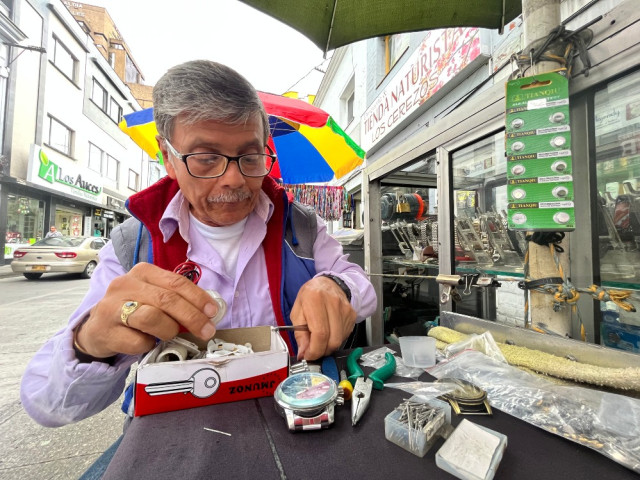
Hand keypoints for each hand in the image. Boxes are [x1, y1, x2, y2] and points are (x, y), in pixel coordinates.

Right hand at [74, 263, 222, 357]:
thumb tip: (208, 311)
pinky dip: (149, 345)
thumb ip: (175, 298)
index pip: (176, 282)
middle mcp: (126, 285)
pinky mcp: (106, 331)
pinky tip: (146, 342)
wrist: (96, 329)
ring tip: (169, 335)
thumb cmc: (132, 310)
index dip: (198, 297)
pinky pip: (138, 341)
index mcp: (142, 272)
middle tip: (206, 331)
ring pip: (152, 317)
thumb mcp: (151, 296)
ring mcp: (113, 307)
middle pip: (167, 299)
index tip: (213, 312)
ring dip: (169, 330)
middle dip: (192, 317)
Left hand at [290, 276, 356, 360]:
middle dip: (322, 351)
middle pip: (332, 340)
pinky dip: (335, 340)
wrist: (328, 283)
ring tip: (320, 340)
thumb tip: (303, 353)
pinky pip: (345, 336)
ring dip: (328, 346)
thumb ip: (299, 333)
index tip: (308, 356)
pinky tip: (329, 332)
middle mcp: (333, 303)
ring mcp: (345, 309)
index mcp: (315, 299)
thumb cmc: (310, 296)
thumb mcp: (297, 311)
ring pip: (339, 340)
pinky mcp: (352, 315)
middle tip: (313, 351)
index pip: (320, 333)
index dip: (314, 350)